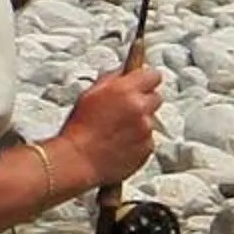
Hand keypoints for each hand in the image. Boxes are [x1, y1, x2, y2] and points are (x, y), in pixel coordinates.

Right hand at [51, 61, 164, 185]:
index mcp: (125, 90)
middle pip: (156, 98)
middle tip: (126, 110)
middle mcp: (140, 108)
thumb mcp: (90, 94)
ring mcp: (146, 129)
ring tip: (117, 132)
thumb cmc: (79, 129)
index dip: (146, 79)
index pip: (152, 75)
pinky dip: (138, 141)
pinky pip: (148, 140)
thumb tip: (124, 73)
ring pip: (150, 121)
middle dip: (144, 101)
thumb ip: (112, 79)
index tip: (142, 83)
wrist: (78, 160)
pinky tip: (120, 144)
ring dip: (139, 124)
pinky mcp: (147, 148)